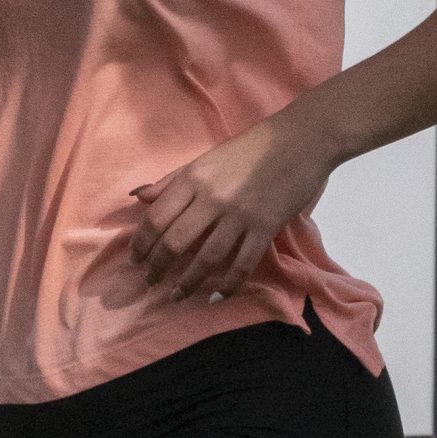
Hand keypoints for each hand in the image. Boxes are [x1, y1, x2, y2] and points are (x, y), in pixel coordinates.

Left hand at [128, 109, 335, 302]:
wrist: (300, 141)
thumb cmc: (251, 148)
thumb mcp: (206, 159)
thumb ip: (172, 180)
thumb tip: (139, 197)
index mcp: (194, 178)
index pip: (157, 218)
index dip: (142, 243)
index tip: (136, 260)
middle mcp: (212, 198)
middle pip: (176, 241)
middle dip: (158, 267)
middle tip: (151, 281)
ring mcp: (240, 215)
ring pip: (207, 257)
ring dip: (189, 282)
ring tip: (177, 296)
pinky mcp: (265, 227)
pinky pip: (243, 262)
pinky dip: (229, 283)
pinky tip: (217, 295)